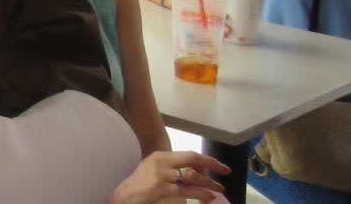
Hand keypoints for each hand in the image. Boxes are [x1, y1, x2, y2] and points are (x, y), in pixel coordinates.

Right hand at [108, 151, 227, 203]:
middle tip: (226, 171)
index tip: (221, 166)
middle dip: (212, 164)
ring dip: (208, 183)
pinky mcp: (160, 187)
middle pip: (191, 158)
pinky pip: (185, 190)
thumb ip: (172, 169)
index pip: (189, 154)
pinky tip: (208, 197)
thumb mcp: (155, 171)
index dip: (207, 160)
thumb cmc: (141, 186)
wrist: (124, 196)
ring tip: (219, 190)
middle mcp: (161, 161)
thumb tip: (196, 172)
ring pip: (191, 175)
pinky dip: (199, 193)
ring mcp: (160, 174)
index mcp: (161, 156)